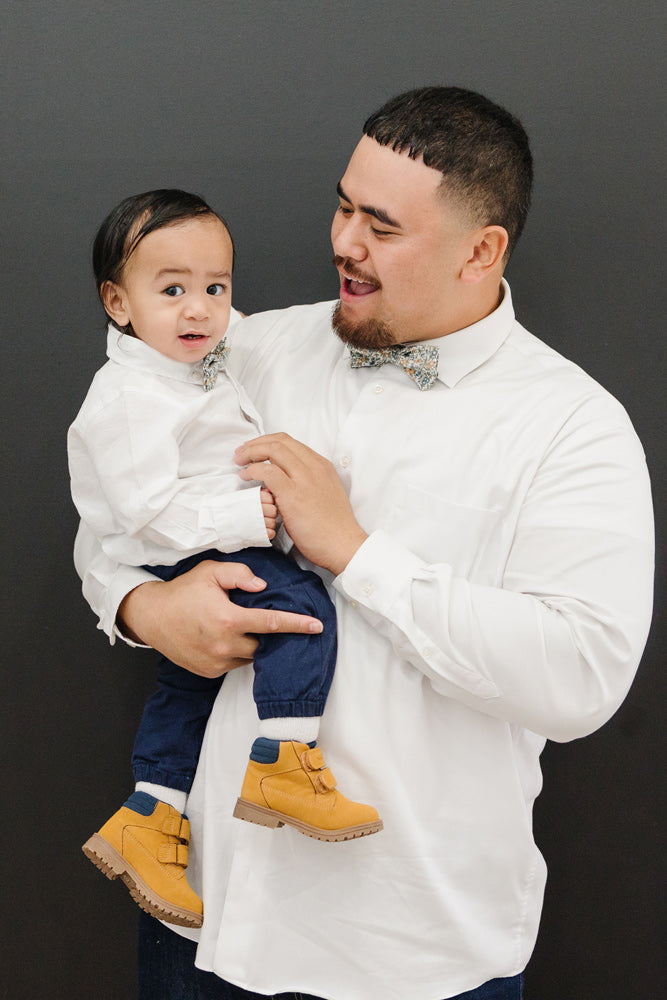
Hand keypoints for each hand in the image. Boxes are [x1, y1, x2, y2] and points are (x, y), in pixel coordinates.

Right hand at [118, 559, 323, 677]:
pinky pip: (235, 664)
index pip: (272, 623)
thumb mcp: (211, 571)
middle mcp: (223, 645)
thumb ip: (239, 574)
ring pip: (250, 656)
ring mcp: (216, 662)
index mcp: (228, 619)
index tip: (317, 626)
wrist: (152, 616)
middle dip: (272, 635)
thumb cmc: (183, 591)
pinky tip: (229, 638)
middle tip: (268, 621)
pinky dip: (238, 652)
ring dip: (253, 644)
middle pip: (264, 644)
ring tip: (243, 627)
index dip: (297, 624)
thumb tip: (263, 586)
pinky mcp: (209, 672)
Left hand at [235, 433, 367, 575]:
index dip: (268, 442)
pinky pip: (267, 472)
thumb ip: (309, 481)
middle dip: (256, 444)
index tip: (255, 449)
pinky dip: (252, 470)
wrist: (343, 545)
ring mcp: (304, 479)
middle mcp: (314, 467)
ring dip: (251, 453)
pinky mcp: (293, 494)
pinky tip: (246, 477)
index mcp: (322, 466)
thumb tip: (286, 480)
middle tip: (242, 453)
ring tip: (240, 462)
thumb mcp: (326, 492)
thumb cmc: (333, 527)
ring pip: (273, 451)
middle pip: (280, 441)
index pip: (291, 442)